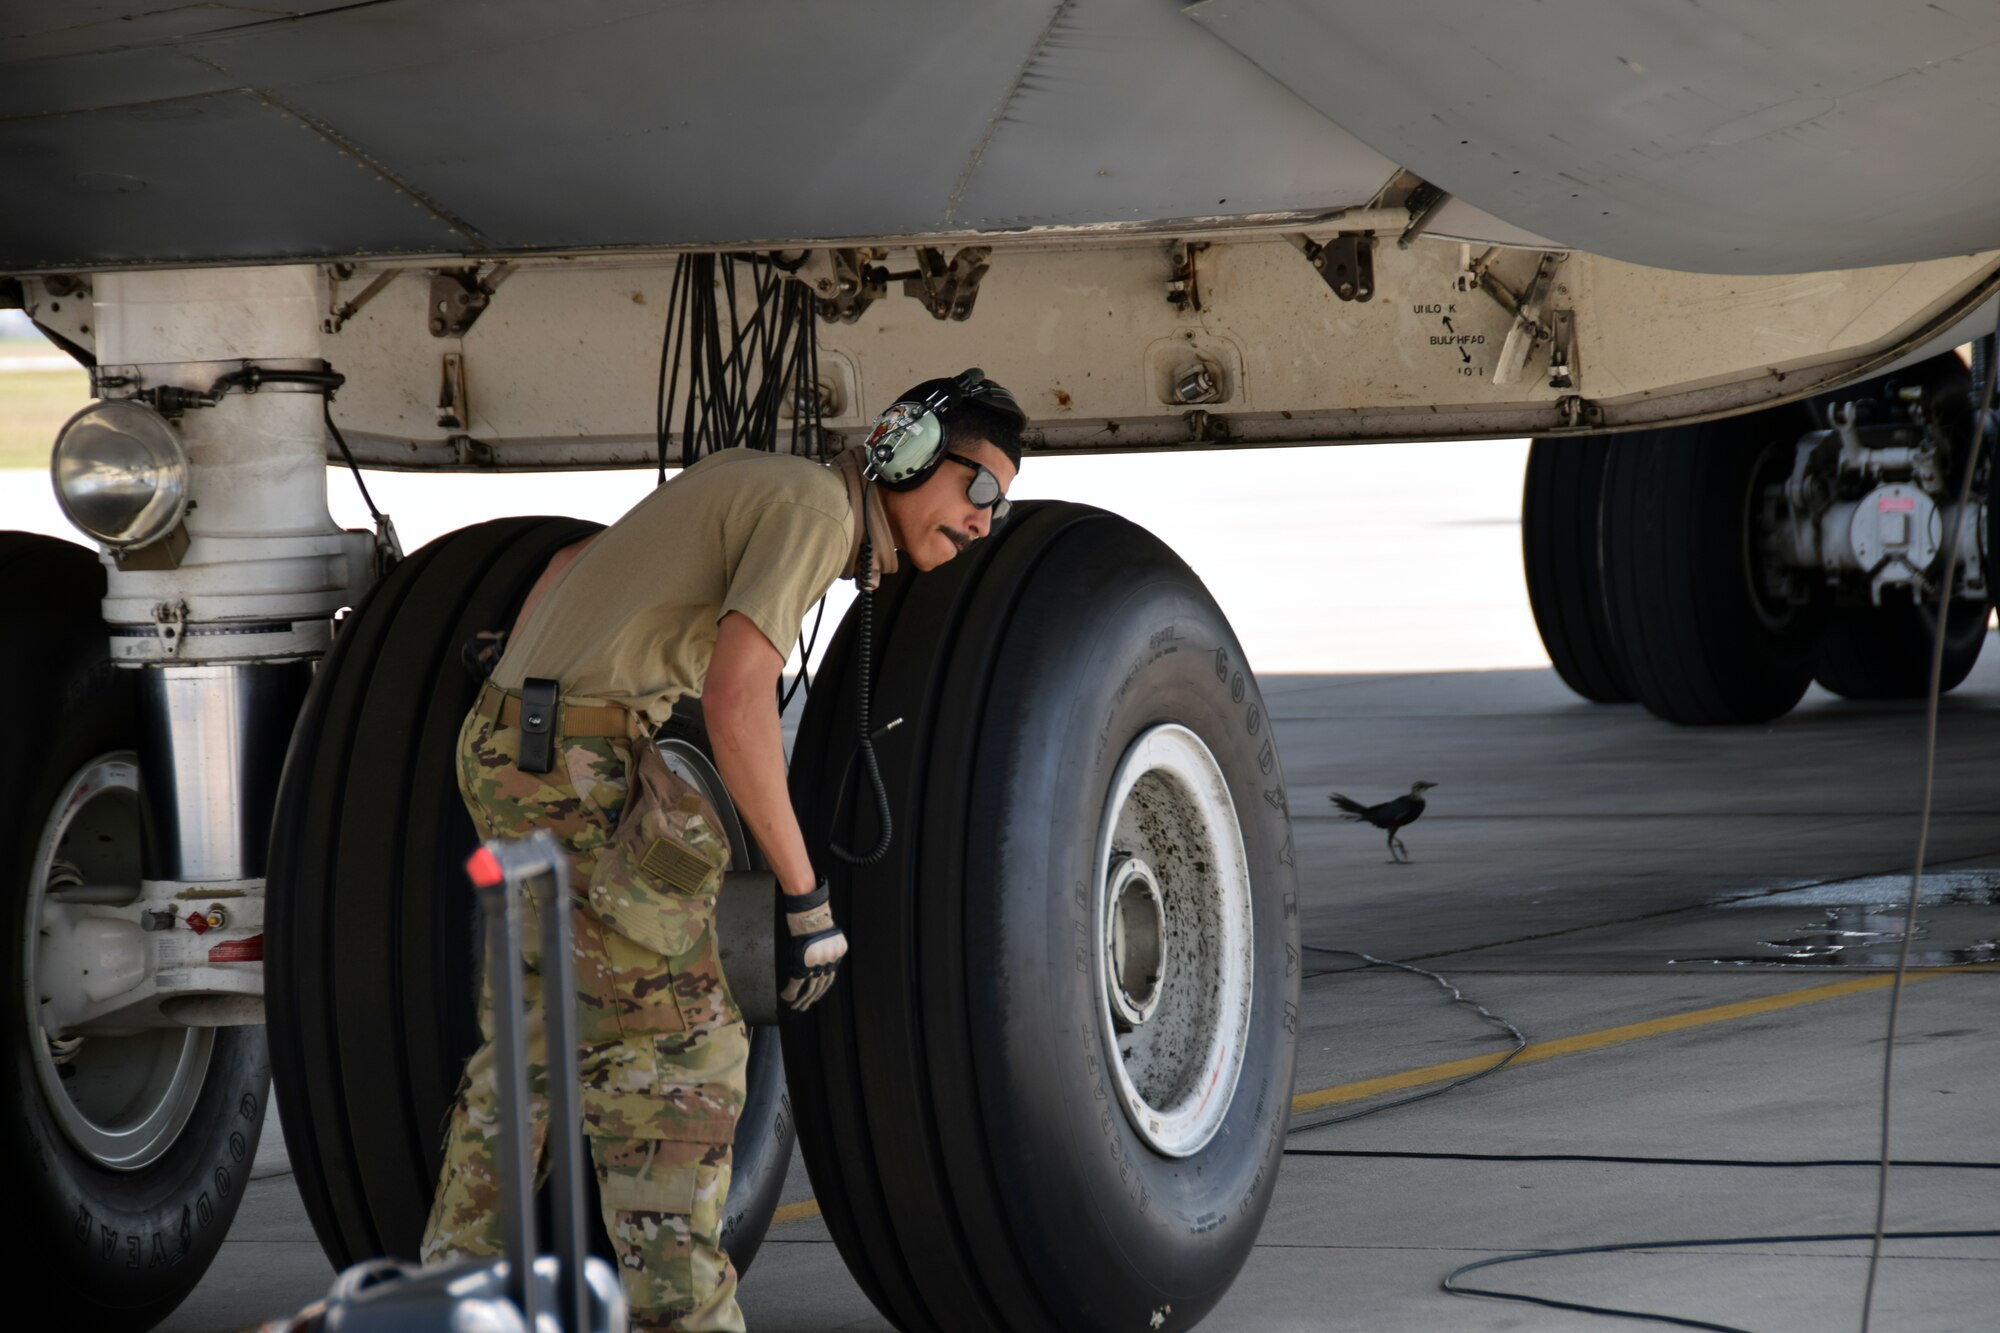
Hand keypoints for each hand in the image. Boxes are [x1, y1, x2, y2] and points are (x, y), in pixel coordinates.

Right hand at [778, 879, 846, 1014]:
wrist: (808, 915)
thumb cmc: (814, 921)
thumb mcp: (826, 936)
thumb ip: (824, 949)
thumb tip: (819, 957)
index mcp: (835, 957)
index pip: (828, 979)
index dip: (821, 990)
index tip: (815, 997)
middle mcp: (828, 964)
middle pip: (821, 986)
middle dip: (812, 999)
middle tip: (804, 1007)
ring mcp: (815, 966)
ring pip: (810, 988)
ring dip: (802, 1000)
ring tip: (796, 1007)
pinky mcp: (802, 966)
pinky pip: (796, 984)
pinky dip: (791, 992)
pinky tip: (786, 998)